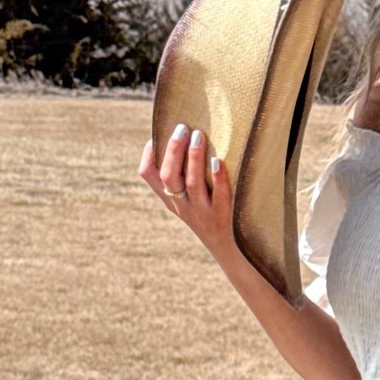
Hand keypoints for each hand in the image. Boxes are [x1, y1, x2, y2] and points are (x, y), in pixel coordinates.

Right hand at [138, 124, 234, 257]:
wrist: (231, 251)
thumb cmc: (211, 216)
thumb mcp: (190, 200)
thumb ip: (184, 176)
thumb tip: (188, 137)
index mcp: (171, 199)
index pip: (149, 176)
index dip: (148, 155)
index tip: (154, 137)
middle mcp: (183, 205)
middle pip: (169, 177)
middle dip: (173, 151)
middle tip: (182, 128)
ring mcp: (202, 212)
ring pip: (192, 184)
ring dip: (194, 158)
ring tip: (199, 136)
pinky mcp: (223, 217)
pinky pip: (219, 196)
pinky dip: (218, 178)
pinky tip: (218, 161)